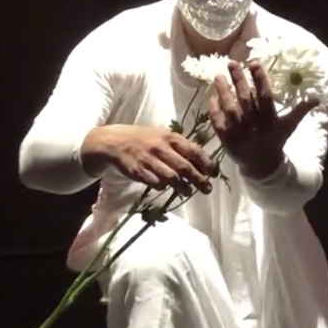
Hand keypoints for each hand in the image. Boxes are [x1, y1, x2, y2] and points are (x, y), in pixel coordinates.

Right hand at [86, 125, 213, 193]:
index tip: (213, 173)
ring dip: (183, 187)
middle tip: (207, 189)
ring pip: (172, 178)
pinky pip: (155, 182)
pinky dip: (163, 186)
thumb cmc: (143, 138)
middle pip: (185, 167)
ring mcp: (149, 160)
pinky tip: (166, 188)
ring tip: (188, 192)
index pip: (193, 151)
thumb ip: (179, 146)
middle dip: (199, 180)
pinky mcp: (138, 171)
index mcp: (170, 137)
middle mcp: (161, 148)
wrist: (114, 141)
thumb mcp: (162, 135)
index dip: (206, 164)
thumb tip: (201, 160)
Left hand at [208, 61, 318, 177]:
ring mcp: (239, 133)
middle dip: (238, 80)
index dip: (260, 79)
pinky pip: (218, 123)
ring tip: (218, 77)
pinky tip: (211, 97)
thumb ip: (301, 110)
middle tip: (231, 63)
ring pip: (230, 110)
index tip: (253, 63)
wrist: (262, 165)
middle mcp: (255, 125)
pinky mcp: (227, 140)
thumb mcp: (289, 125)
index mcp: (271, 120)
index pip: (265, 96)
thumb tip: (317, 97)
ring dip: (223, 92)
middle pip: (245, 100)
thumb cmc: (275, 140)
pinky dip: (214, 110)